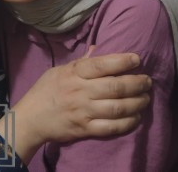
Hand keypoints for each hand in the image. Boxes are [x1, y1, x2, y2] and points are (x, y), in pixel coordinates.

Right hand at [0, 53, 150, 162]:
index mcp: (74, 73)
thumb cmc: (45, 91)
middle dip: (137, 83)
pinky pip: (112, 128)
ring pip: (118, 108)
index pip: (102, 64)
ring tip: (145, 99)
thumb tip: (98, 48)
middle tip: (147, 81)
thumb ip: (81, 62)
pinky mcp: (85, 130)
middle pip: (116, 86)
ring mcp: (83, 112)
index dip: (123, 61)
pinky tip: (136, 117)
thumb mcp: (60, 70)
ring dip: (137, 103)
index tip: (137, 60)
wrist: (30, 119)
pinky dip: (128, 123)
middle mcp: (80, 91)